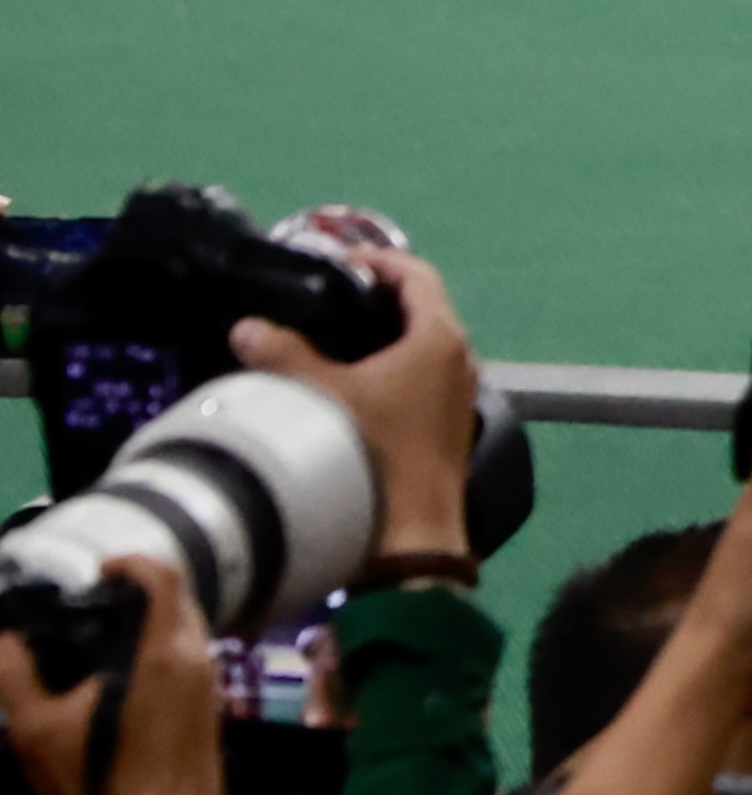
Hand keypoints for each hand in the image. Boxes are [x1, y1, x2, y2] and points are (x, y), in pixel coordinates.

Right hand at [0, 558, 220, 794]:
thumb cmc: (98, 779)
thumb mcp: (38, 729)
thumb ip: (15, 675)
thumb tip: (2, 639)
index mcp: (162, 651)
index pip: (164, 576)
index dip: (134, 561)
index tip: (104, 569)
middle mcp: (198, 659)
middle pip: (181, 599)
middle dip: (144, 593)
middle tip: (103, 605)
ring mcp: (213, 685)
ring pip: (191, 632)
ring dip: (157, 625)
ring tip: (111, 644)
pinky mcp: (215, 711)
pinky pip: (197, 663)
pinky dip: (168, 655)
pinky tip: (132, 683)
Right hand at [234, 246, 480, 570]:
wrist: (409, 535)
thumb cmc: (371, 453)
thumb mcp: (321, 395)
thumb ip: (282, 356)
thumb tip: (246, 328)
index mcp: (439, 337)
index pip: (416, 274)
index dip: (377, 260)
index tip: (339, 260)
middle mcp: (461, 358)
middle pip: (422, 307)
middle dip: (378, 297)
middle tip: (329, 296)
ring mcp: (459, 394)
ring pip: (423, 345)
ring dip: (384, 336)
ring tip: (331, 338)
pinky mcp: (450, 424)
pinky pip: (421, 377)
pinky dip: (391, 368)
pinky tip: (350, 385)